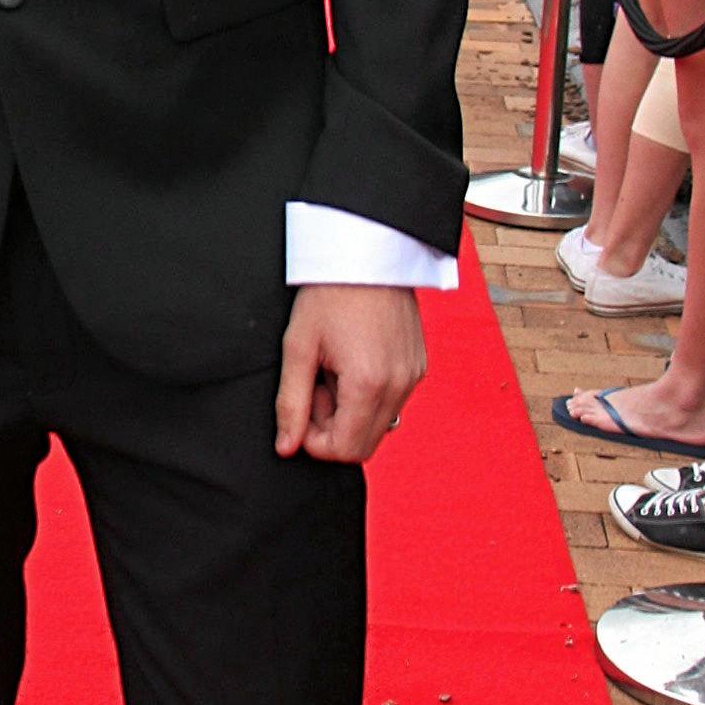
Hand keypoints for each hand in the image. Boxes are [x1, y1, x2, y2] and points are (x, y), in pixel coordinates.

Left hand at [275, 286, 425, 462]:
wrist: (366, 254)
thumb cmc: (329, 293)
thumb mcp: (298, 347)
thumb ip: (291, 403)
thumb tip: (287, 447)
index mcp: (369, 383)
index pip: (345, 450)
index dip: (314, 441)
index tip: (301, 408)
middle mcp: (399, 385)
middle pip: (364, 444)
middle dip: (332, 427)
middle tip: (315, 387)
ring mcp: (413, 376)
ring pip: (378, 425)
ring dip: (349, 411)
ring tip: (332, 371)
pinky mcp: (417, 367)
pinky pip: (392, 402)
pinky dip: (367, 396)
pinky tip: (351, 363)